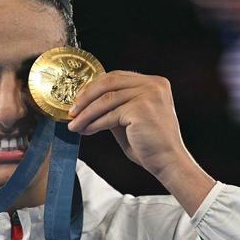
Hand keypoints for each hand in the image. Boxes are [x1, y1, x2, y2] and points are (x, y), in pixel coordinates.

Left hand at [67, 71, 185, 177]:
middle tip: (71, 111)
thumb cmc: (148, 144)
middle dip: (86, 96)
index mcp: (154, 82)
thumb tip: (85, 102)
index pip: (116, 76)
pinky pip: (109, 115)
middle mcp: (153, 84)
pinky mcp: (141, 109)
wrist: (167, 162)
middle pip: (109, 82)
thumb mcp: (129, 118)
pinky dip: (94, 123)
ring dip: (86, 113)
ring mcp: (149, 94)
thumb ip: (114, 106)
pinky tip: (85, 130)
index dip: (93, 86)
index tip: (77, 99)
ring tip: (74, 124)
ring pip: (106, 99)